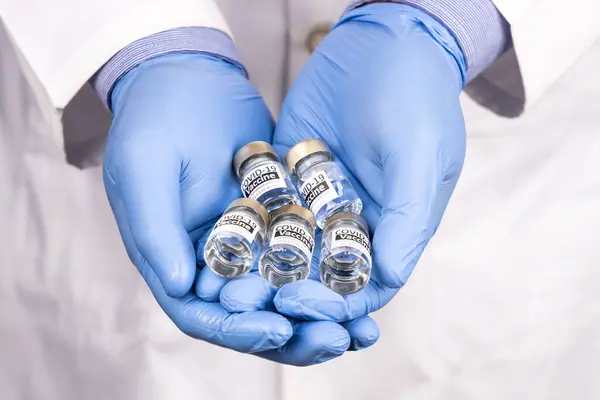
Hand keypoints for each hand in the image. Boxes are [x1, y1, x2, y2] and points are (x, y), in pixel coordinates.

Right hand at [103, 52, 378, 363]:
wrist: (188, 73)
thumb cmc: (154, 119)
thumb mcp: (144, 170)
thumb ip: (156, 230)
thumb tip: (183, 289)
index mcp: (173, 260)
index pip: (205, 316)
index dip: (240, 330)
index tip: (279, 329)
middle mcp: (212, 260)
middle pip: (252, 315)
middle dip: (293, 333)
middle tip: (338, 338)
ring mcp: (247, 240)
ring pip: (285, 291)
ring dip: (320, 313)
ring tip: (362, 327)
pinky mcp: (276, 217)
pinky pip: (306, 252)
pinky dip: (330, 271)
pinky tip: (364, 278)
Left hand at [220, 4, 466, 323]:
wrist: (384, 41)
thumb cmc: (415, 99)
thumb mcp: (419, 157)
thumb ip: (406, 216)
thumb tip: (391, 275)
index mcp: (390, 228)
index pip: (362, 284)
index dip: (332, 304)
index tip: (297, 304)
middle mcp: (351, 221)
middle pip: (316, 274)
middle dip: (281, 293)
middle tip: (242, 301)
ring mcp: (316, 198)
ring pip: (284, 245)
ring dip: (255, 266)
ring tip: (223, 282)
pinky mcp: (288, 172)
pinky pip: (264, 204)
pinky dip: (244, 222)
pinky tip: (216, 237)